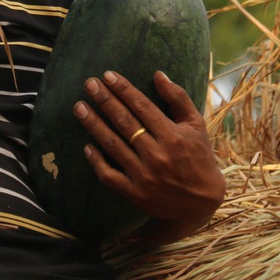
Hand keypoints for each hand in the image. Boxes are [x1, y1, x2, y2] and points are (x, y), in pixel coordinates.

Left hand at [73, 70, 223, 241]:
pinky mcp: (135, 193)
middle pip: (124, 122)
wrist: (201, 204)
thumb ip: (178, 99)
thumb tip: (158, 74)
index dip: (123, 90)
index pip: (142, 107)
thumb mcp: (196, 126)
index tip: (107, 75)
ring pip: (113, 145)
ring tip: (79, 107)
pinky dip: (96, 161)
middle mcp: (157, 155)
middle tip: (89, 84)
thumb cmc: (199, 158)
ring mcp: (144, 175)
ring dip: (94, 124)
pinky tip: (86, 145)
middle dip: (105, 100)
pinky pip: (109, 175)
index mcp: (173, 136)